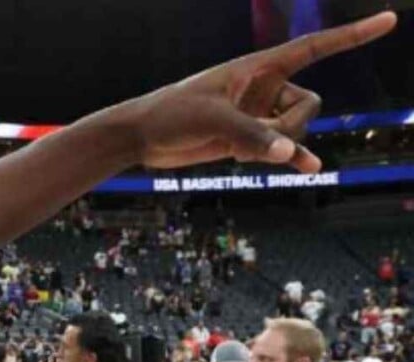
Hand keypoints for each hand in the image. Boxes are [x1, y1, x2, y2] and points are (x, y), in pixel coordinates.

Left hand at [128, 12, 395, 172]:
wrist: (143, 138)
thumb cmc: (172, 115)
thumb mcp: (212, 122)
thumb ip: (252, 135)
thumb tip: (287, 154)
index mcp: (258, 67)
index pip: (314, 47)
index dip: (352, 36)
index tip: (389, 20)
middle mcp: (263, 88)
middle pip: (309, 104)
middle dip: (292, 126)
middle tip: (252, 138)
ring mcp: (257, 114)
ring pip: (294, 130)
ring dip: (275, 146)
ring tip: (236, 151)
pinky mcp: (248, 140)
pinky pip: (283, 148)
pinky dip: (294, 158)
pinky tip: (311, 170)